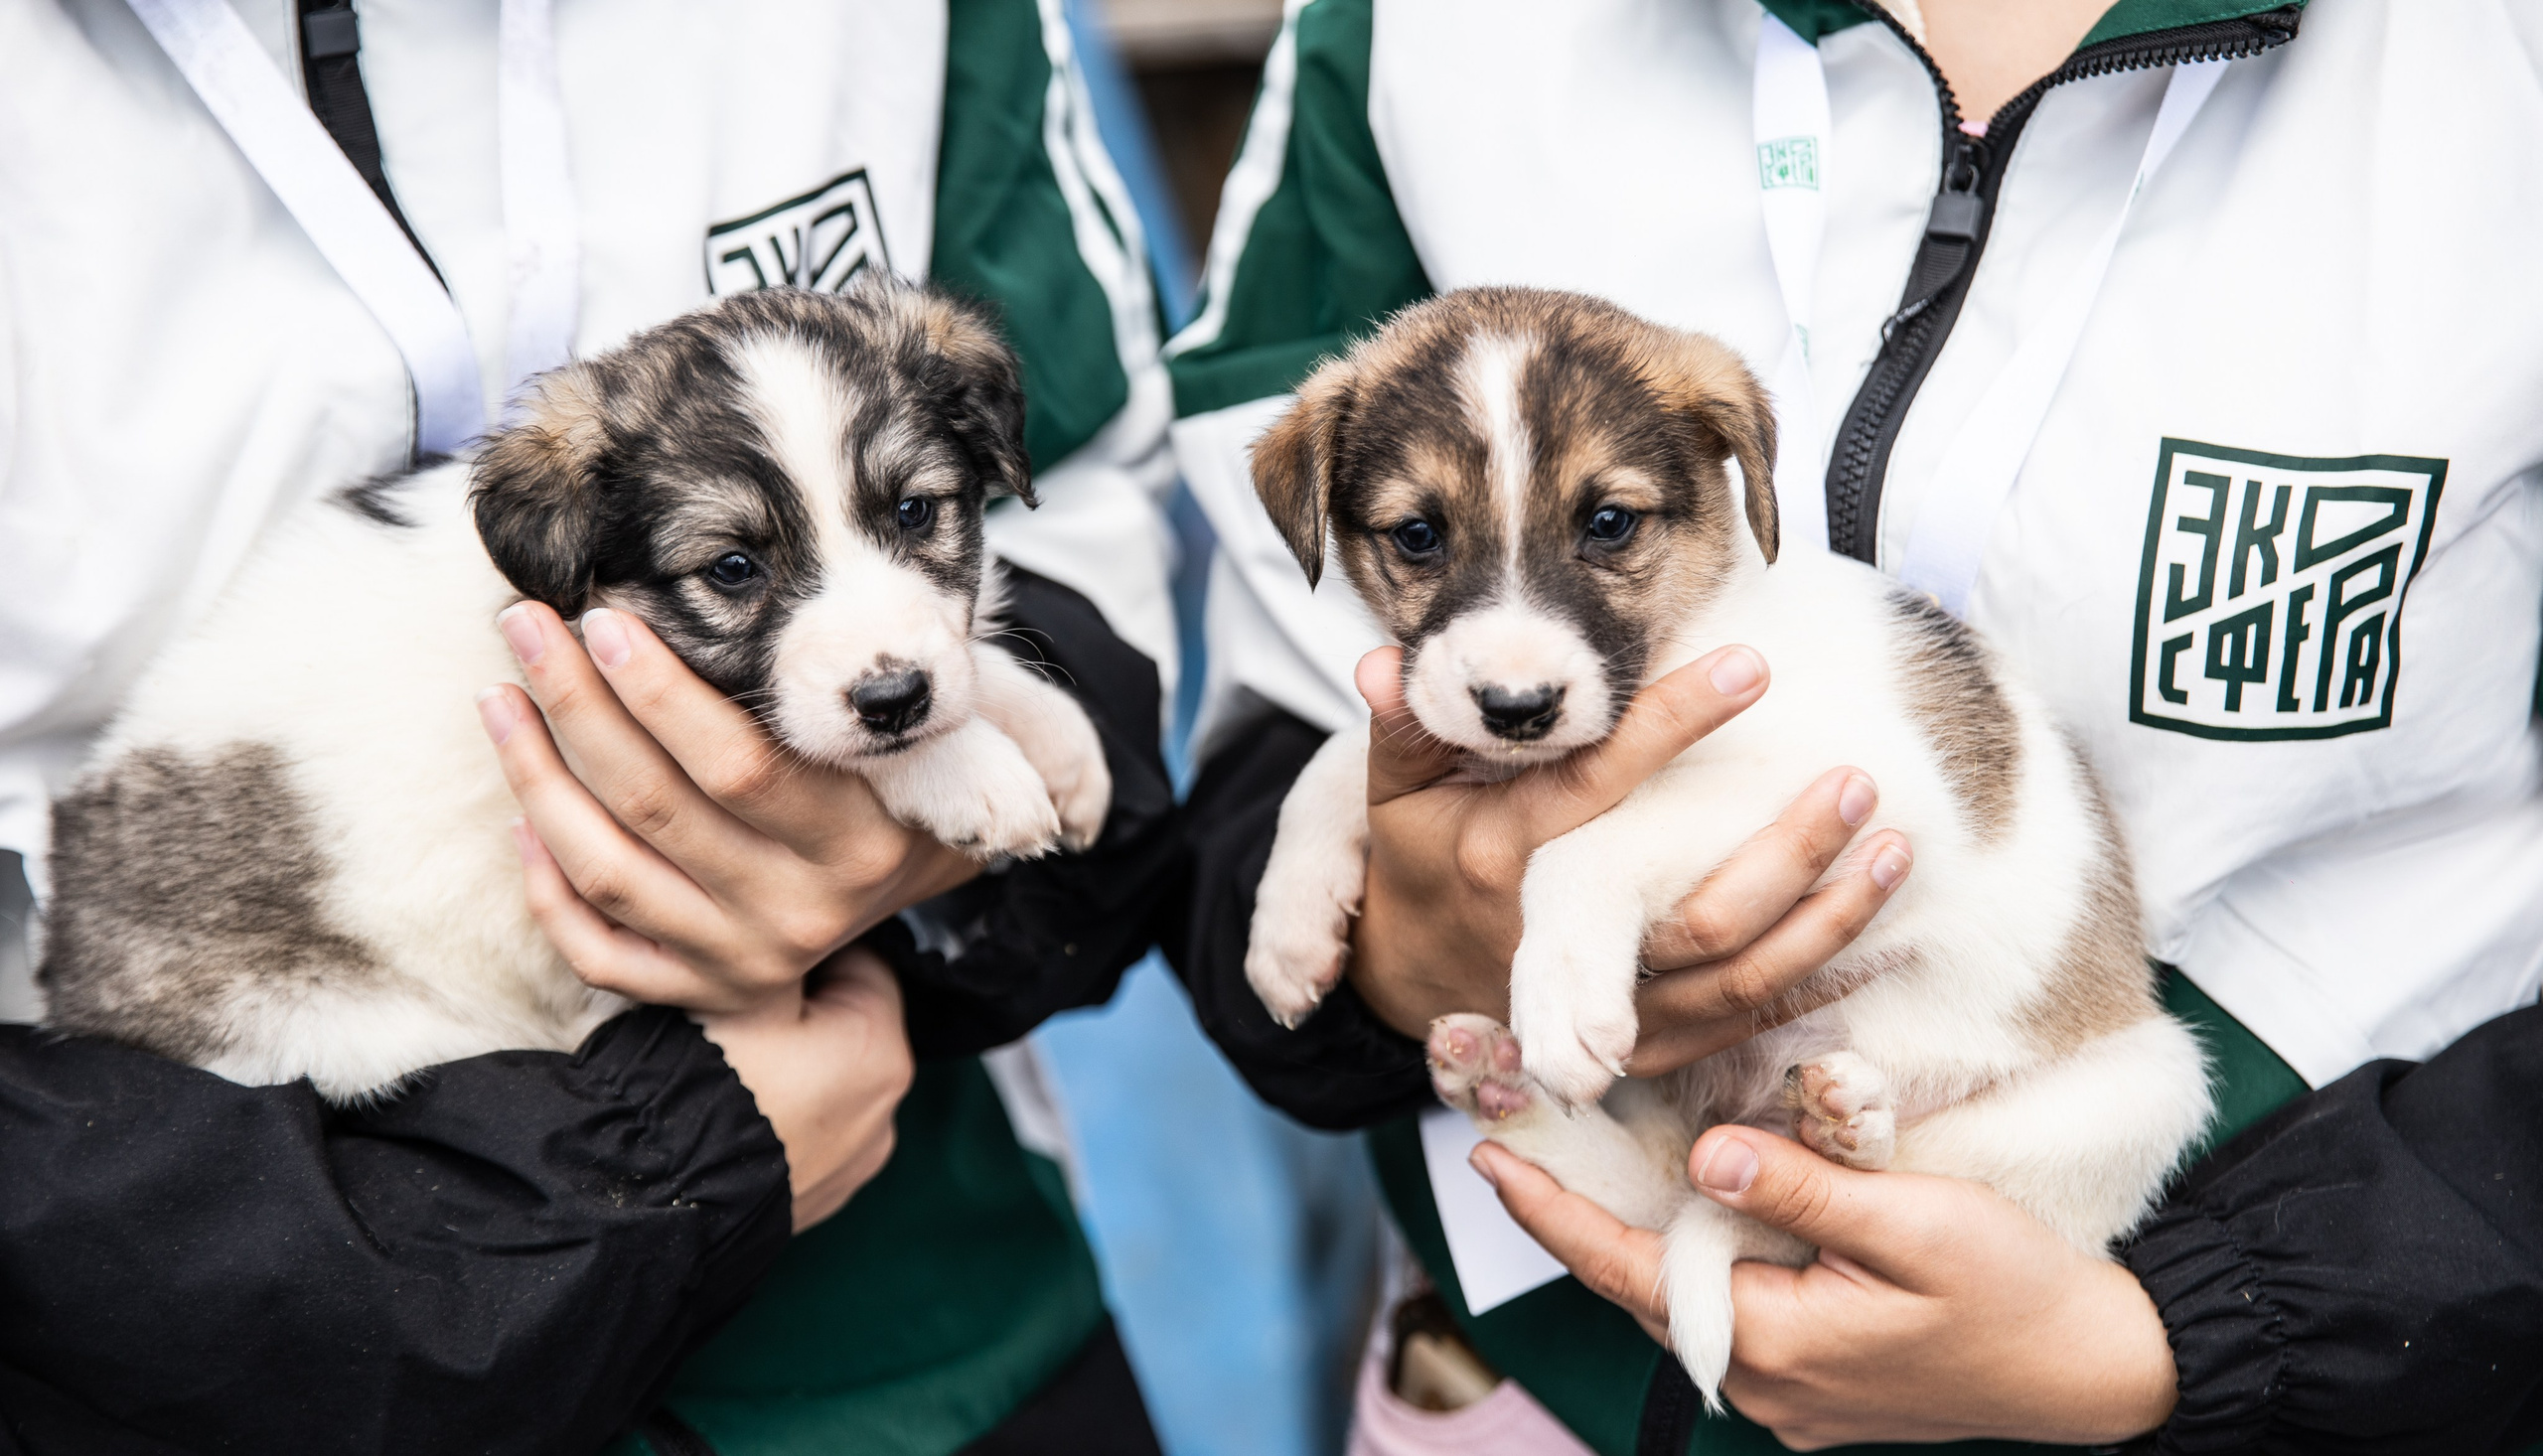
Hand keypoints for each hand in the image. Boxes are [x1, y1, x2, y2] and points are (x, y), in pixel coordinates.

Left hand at [477, 602, 976, 1011]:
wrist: (914, 890)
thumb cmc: (898, 786)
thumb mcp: (913, 743)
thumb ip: (846, 699)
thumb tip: (751, 602)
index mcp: (858, 844)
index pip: (740, 764)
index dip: (661, 693)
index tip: (605, 618)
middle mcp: (798, 911)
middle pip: (656, 806)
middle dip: (577, 705)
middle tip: (527, 627)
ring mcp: (743, 957)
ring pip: (607, 871)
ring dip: (537, 778)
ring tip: (499, 700)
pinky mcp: (700, 990)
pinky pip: (597, 950)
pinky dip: (547, 885)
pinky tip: (519, 815)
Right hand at [696, 945, 914, 1230]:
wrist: (651, 1193)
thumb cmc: (700, 1084)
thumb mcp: (742, 987)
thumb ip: (779, 947)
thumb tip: (780, 928)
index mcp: (881, 1051)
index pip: (858, 961)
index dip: (799, 951)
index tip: (753, 955)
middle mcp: (886, 1113)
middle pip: (845, 1024)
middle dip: (798, 1008)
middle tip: (732, 1008)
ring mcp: (854, 1163)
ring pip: (826, 1081)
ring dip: (789, 1065)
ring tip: (726, 1062)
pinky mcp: (821, 1196)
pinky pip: (808, 1133)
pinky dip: (780, 1116)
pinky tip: (730, 1113)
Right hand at [1346, 645, 1911, 1073]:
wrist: (1413, 986)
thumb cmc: (1419, 863)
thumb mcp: (1391, 795)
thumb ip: (1405, 726)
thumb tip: (1385, 662)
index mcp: (1501, 863)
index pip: (1599, 785)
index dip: (1674, 723)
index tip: (1752, 666)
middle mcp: (1561, 948)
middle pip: (1697, 907)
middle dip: (1788, 845)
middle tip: (1856, 777)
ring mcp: (1611, 1013)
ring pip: (1739, 975)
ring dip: (1828, 914)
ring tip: (1894, 844)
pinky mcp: (1650, 1051)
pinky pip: (1750, 1021)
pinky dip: (1820, 975)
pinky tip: (1880, 924)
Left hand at [1471, 1129, 2177, 1447]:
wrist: (2100, 1370)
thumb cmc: (2019, 1290)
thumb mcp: (1915, 1222)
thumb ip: (1804, 1191)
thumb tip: (1703, 1159)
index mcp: (1774, 1343)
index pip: (1628, 1271)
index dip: (1554, 1214)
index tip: (1488, 1161)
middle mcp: (1766, 1383)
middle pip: (1643, 1289)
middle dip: (1578, 1220)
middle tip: (1516, 1148)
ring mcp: (1791, 1395)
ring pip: (1686, 1304)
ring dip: (1637, 1240)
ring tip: (1581, 1169)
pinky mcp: (1819, 1385)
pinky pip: (1733, 1315)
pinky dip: (1699, 1261)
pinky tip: (1687, 1211)